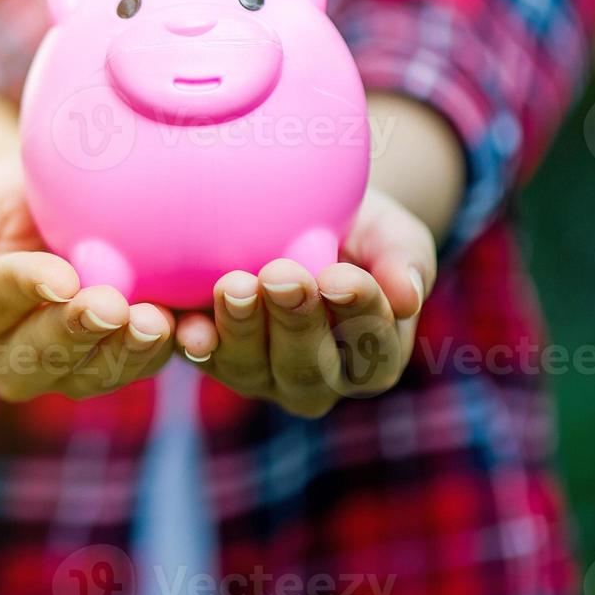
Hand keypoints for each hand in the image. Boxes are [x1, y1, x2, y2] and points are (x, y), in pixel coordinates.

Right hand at [0, 156, 174, 402]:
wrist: (50, 205)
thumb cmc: (1, 199)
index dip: (26, 291)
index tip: (61, 277)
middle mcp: (7, 355)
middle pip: (37, 356)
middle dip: (76, 333)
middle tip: (112, 306)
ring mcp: (63, 366)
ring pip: (90, 373)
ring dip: (125, 352)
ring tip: (155, 323)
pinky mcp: (112, 362)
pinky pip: (137, 366)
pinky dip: (168, 351)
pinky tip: (194, 332)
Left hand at [173, 188, 435, 417]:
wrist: (292, 215)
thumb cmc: (352, 226)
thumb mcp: (386, 232)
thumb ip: (404, 259)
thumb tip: (406, 296)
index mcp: (373, 355)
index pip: (373, 342)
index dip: (357, 311)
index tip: (339, 276)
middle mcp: (318, 379)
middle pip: (308, 366)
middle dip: (294, 321)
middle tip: (281, 276)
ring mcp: (260, 375)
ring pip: (250, 367)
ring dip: (241, 329)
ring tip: (235, 286)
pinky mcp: (212, 358)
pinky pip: (201, 359)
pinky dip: (193, 343)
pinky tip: (187, 327)